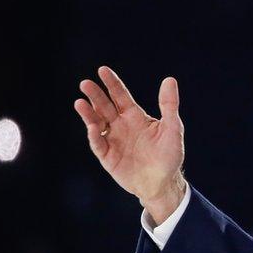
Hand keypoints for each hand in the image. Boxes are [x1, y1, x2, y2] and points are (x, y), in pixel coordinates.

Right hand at [73, 66, 185, 221]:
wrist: (163, 182)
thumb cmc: (169, 155)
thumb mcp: (172, 128)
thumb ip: (169, 104)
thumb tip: (169, 79)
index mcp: (135, 116)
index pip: (121, 96)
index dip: (112, 83)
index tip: (102, 70)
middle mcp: (121, 126)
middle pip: (105, 107)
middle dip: (96, 95)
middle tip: (85, 83)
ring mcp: (113, 140)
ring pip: (96, 123)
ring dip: (88, 113)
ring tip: (80, 102)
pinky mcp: (108, 157)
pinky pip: (98, 144)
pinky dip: (94, 136)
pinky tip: (91, 127)